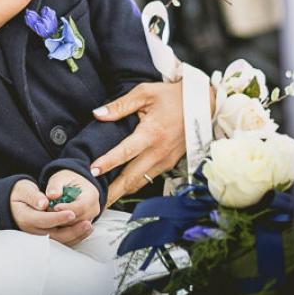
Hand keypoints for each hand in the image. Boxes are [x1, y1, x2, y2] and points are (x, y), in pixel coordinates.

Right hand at [9, 179, 92, 245]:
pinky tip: (84, 230)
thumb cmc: (20, 193)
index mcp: (25, 218)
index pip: (43, 220)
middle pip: (53, 235)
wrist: (13, 203)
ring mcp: (39, 236)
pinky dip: (74, 237)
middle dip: (72, 231)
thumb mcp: (23, 189)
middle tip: (87, 223)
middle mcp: (32, 230)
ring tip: (89, 227)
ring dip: (75, 235)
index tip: (71, 213)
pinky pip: (61, 240)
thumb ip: (33, 196)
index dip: (58, 218)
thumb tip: (43, 203)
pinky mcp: (46, 236)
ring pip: (59, 240)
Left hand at [44, 169, 99, 228]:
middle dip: (63, 219)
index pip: (82, 206)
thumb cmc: (68, 180)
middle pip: (79, 220)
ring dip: (61, 225)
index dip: (68, 209)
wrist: (74, 185)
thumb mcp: (60, 178)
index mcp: (91, 194)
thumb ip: (55, 186)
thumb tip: (51, 195)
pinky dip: (61, 229)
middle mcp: (93, 209)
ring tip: (49, 216)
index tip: (55, 207)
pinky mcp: (83, 226)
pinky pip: (73, 233)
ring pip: (75, 228)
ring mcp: (89, 219)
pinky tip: (51, 224)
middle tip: (48, 213)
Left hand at [90, 81, 188, 205]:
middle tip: (95, 201)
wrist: (201, 104)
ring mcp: (165, 161)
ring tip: (104, 200)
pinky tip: (121, 187)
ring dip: (122, 192)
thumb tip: (98, 114)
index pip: (126, 152)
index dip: (108, 162)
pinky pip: (148, 178)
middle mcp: (159, 152)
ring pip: (140, 182)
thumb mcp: (144, 93)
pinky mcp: (169, 164)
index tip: (92, 171)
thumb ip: (120, 105)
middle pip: (132, 177)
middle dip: (113, 191)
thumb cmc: (171, 97)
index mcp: (151, 133)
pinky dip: (133, 185)